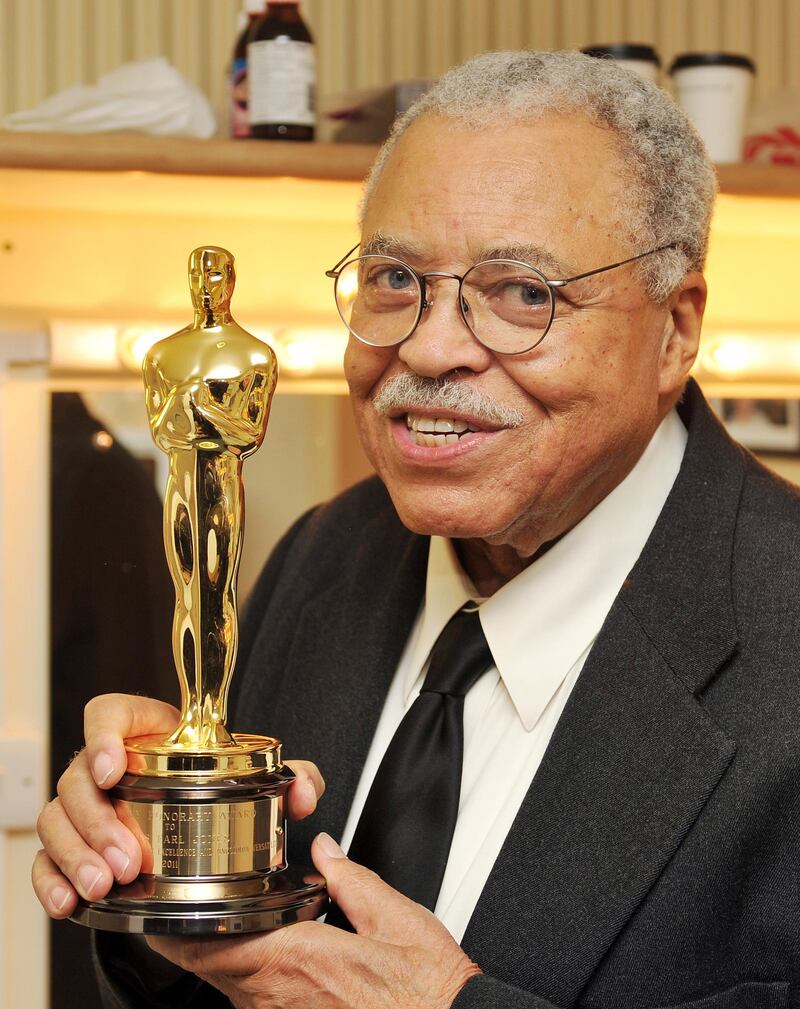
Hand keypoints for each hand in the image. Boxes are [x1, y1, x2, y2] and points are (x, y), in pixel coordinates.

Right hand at [31, 693, 324, 918]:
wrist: (202, 833)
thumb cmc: (219, 788)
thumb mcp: (257, 778)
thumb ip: (292, 776)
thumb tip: (304, 790)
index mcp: (146, 734)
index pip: (109, 714)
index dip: (104, 734)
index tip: (115, 766)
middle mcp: (107, 766)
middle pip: (79, 778)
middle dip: (97, 820)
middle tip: (127, 857)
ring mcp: (87, 807)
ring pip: (58, 819)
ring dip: (77, 853)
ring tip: (106, 883)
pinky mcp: (75, 847)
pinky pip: (46, 859)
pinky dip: (52, 881)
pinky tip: (69, 901)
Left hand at [147, 833, 480, 1008]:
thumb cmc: (428, 991)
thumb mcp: (397, 919)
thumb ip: (353, 879)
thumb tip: (328, 851)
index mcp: (297, 959)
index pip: (211, 944)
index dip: (173, 926)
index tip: (156, 906)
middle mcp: (278, 997)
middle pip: (207, 967)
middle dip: (185, 936)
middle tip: (175, 906)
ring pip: (226, 984)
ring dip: (214, 953)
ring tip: (215, 920)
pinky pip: (252, 999)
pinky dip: (242, 972)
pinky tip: (259, 952)